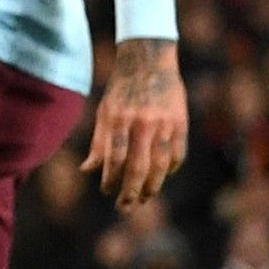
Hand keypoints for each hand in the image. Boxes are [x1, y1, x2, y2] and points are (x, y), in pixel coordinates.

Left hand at [84, 36, 186, 207]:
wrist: (150, 62)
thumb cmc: (122, 90)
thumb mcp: (104, 111)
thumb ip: (99, 142)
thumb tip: (87, 170)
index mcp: (119, 119)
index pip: (114, 158)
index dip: (110, 179)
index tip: (106, 192)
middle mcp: (142, 123)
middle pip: (138, 167)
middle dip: (131, 191)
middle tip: (125, 207)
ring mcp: (164, 124)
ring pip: (161, 165)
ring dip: (152, 186)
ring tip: (144, 197)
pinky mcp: (181, 123)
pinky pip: (178, 154)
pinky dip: (171, 170)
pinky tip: (162, 177)